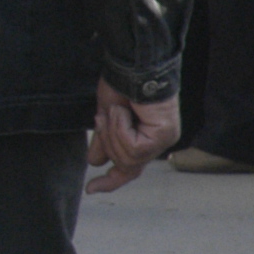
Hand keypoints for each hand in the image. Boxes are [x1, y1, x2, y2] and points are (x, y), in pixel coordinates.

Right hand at [84, 80, 180, 194]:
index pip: (130, 169)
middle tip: (103, 116)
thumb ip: (104, 141)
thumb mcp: (105, 117)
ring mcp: (163, 140)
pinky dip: (120, 128)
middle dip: (107, 143)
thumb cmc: (120, 83)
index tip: (90, 189)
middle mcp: (158, 142)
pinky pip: (133, 147)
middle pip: (125, 166)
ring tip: (116, 110)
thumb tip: (94, 161)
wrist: (131, 64)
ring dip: (113, 132)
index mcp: (145, 138)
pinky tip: (124, 110)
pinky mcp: (162, 135)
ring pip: (128, 158)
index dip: (110, 181)